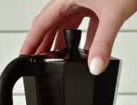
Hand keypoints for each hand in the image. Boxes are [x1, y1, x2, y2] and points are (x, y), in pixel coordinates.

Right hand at [20, 0, 136, 74]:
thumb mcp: (113, 15)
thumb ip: (104, 43)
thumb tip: (95, 66)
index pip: (41, 24)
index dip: (31, 42)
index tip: (23, 57)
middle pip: (52, 25)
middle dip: (44, 45)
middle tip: (38, 63)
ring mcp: (85, 0)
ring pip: (68, 24)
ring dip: (63, 42)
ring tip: (57, 59)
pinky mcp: (98, 3)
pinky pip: (85, 23)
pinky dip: (84, 38)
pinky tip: (86, 51)